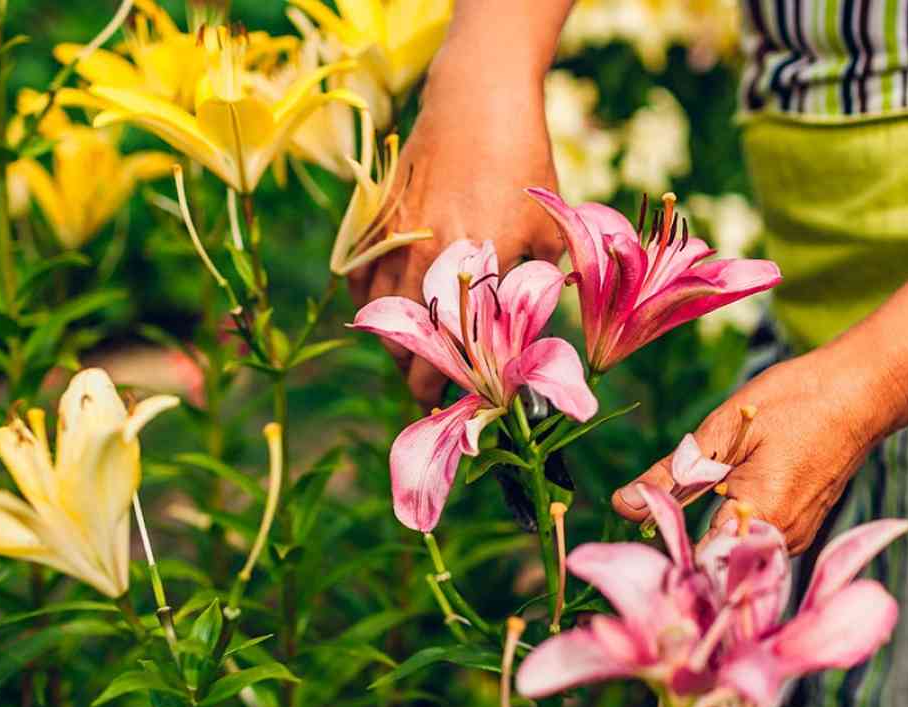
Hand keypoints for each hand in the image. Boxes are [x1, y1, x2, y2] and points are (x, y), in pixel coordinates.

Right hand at [348, 45, 563, 409]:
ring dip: (394, 343)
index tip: (457, 402)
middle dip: (418, 376)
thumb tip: (529, 342)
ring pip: (381, 313)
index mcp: (478, 267)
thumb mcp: (548, 232)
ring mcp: (397, 239)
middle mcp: (430, 259)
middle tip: (431, 390)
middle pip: (411, 341)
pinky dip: (368, 303)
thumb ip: (535, 290)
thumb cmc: (524, 166)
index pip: (455, 350)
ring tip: (411, 358)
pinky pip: (359, 277)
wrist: (477, 102)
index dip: (451, 386)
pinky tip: (385, 313)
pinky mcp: (378, 221)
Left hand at [610, 350, 896, 553]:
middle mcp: (782, 541)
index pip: (699, 566)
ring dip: (706, 533)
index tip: (640, 542)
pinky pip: (755, 539)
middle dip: (682, 546)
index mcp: (760, 519)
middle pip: (716, 564)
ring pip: (735, 552)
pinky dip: (731, 523)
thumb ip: (671, 475)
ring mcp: (796, 538)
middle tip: (656, 523)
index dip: (666, 556)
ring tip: (693, 500)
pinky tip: (725, 494)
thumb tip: (623, 505)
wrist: (861, 392)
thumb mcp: (721, 433)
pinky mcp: (800, 528)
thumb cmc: (794, 403)